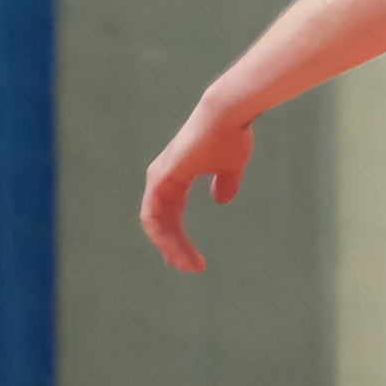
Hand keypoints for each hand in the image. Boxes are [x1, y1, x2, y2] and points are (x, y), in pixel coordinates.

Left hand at [140, 106, 254, 273]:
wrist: (228, 116)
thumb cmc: (231, 136)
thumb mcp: (230, 166)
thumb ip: (224, 182)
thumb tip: (222, 200)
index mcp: (175, 176)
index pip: (168, 213)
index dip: (177, 237)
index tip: (190, 258)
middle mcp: (161, 178)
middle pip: (160, 222)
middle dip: (173, 248)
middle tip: (189, 268)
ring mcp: (159, 178)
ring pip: (156, 223)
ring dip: (170, 247)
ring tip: (187, 265)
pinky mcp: (161, 179)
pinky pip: (153, 215)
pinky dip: (163, 235)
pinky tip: (176, 249)